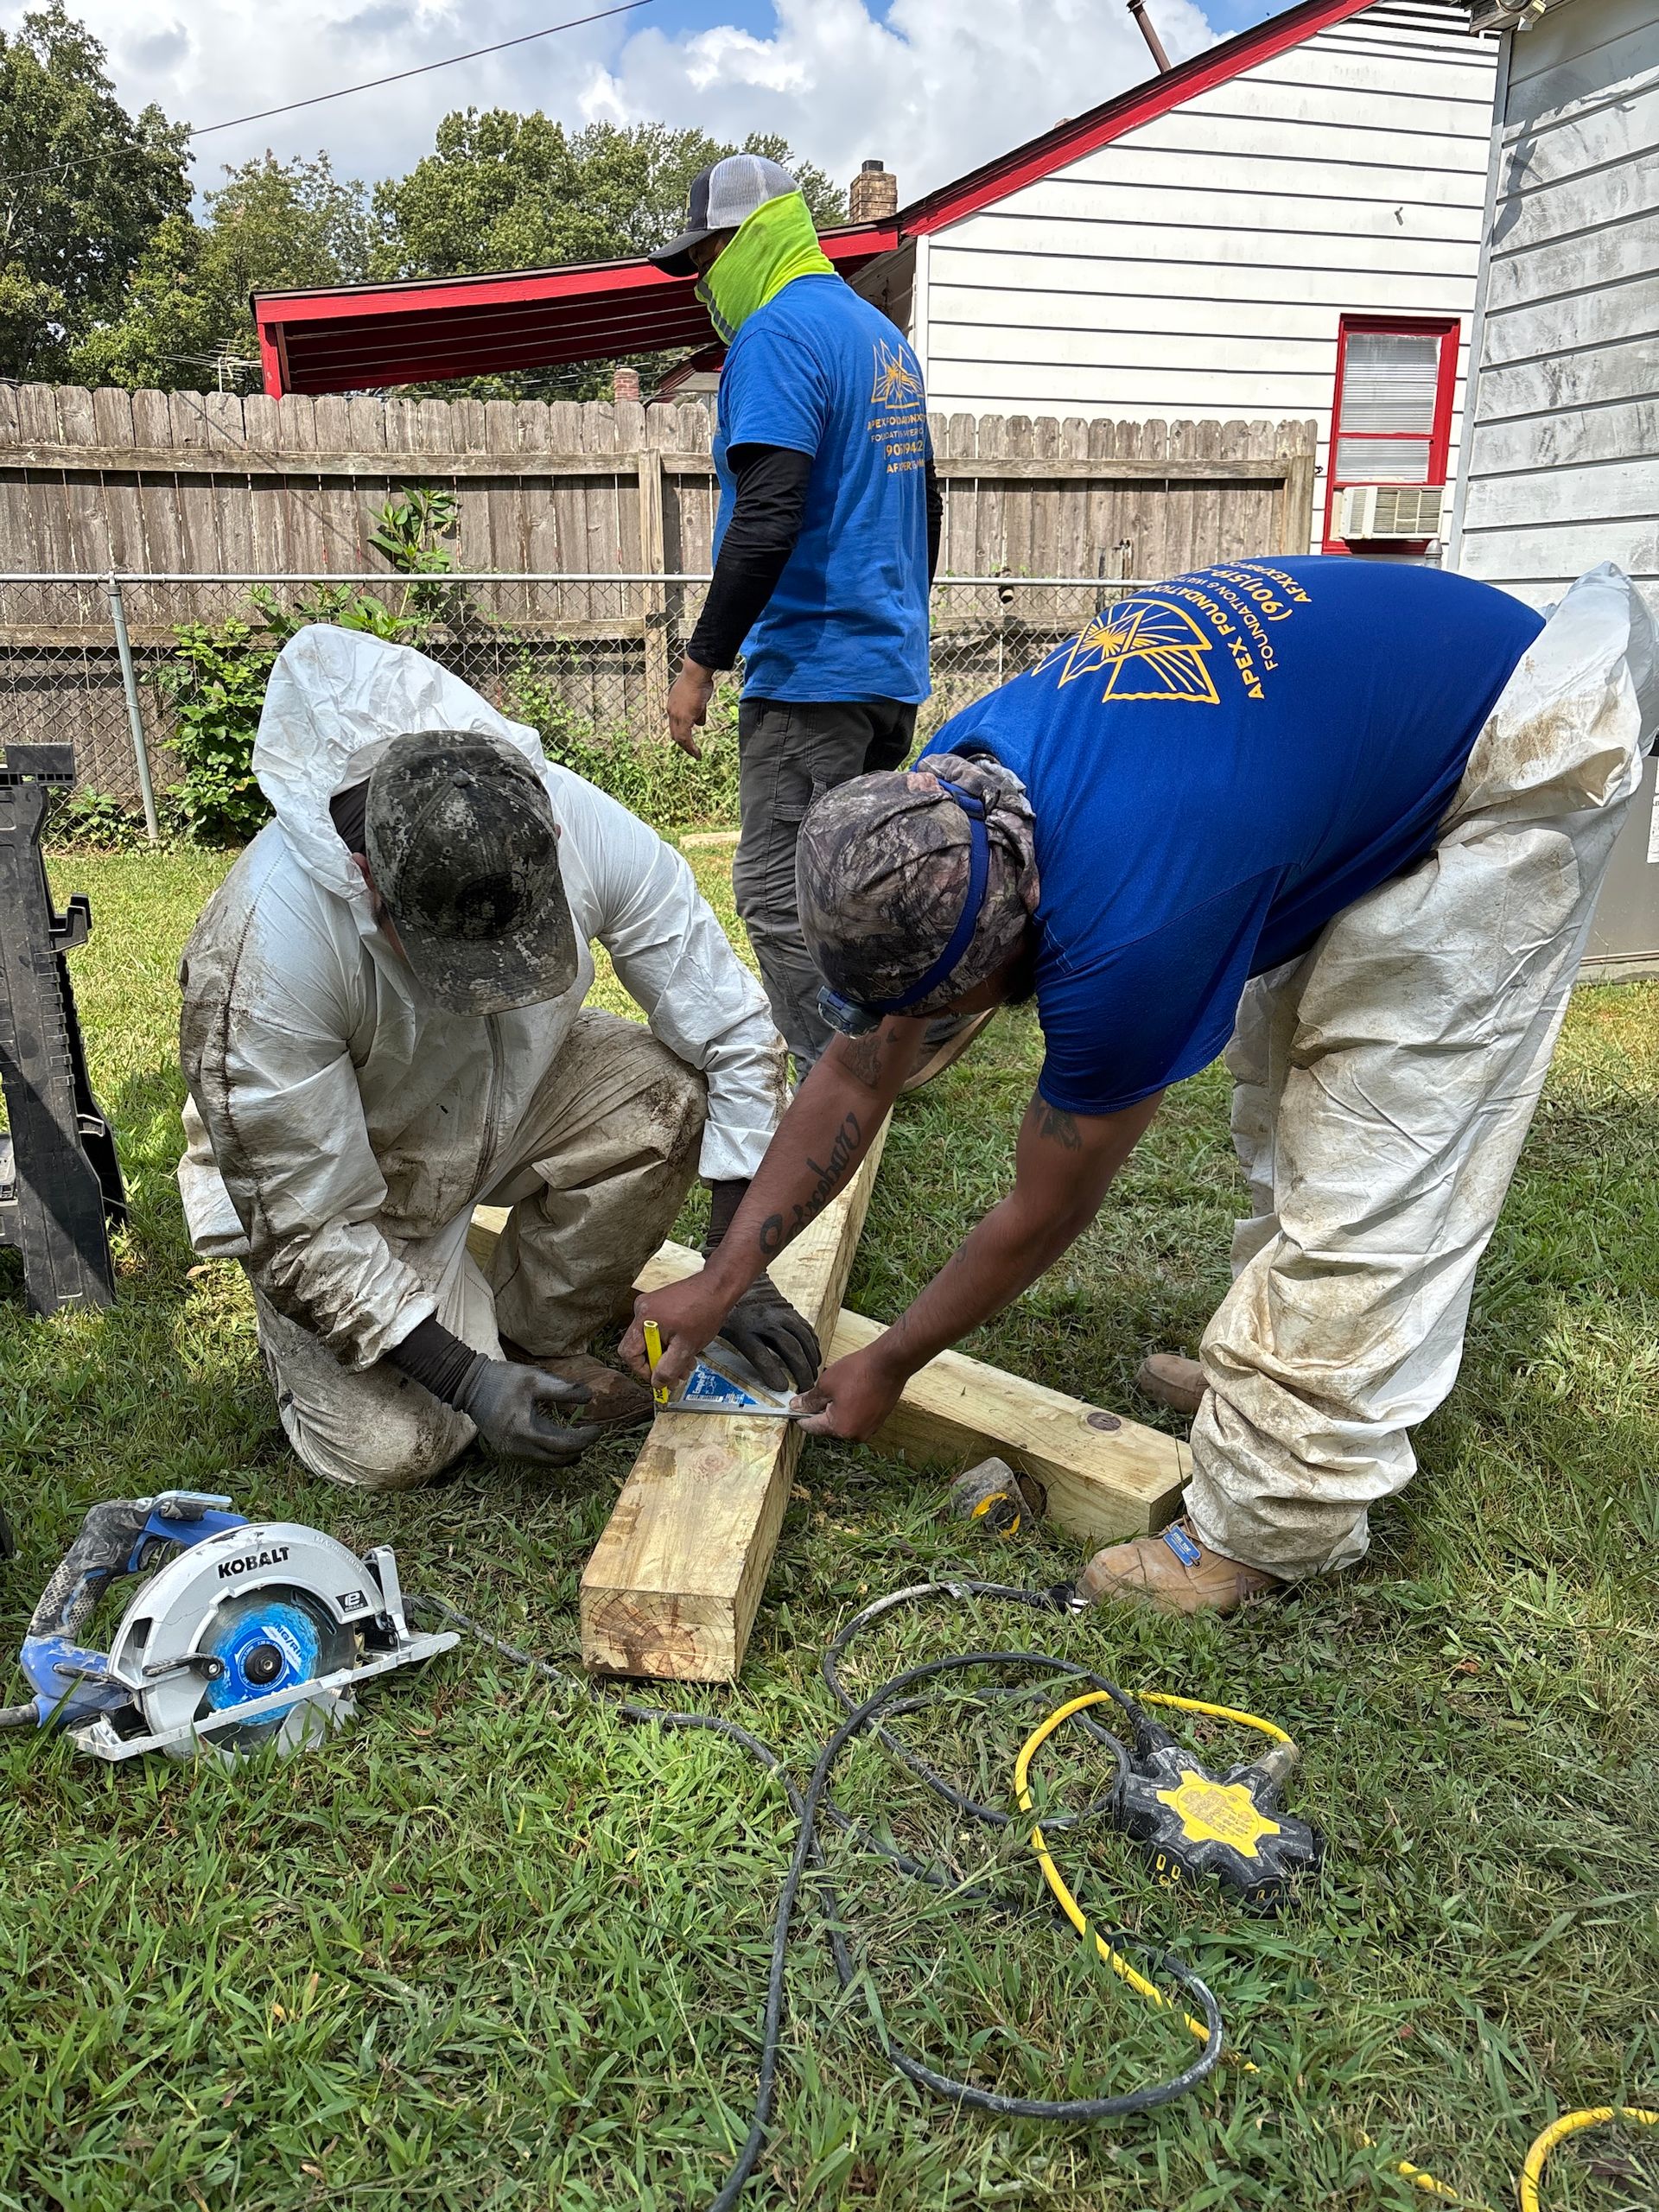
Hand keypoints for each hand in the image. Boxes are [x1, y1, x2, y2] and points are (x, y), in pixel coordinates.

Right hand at [454, 1359, 601, 1465]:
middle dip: (578, 1449)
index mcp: (524, 1430)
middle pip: (556, 1459)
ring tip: (582, 1442)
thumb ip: (563, 1389)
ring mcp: (510, 1451)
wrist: (470, 1385)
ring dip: (566, 1456)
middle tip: (592, 1435)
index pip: (563, 1445)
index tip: (597, 1429)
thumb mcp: (535, 1379)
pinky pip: (535, 1459)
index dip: (584, 1439)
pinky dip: (551, 1456)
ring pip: (546, 1463)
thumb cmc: (503, 1380)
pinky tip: (562, 1447)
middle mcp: (516, 1447)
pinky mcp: (507, 1450)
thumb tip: (589, 1397)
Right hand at [621, 1269, 738, 1394]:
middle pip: (639, 1347)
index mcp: (644, 1319)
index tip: (659, 1378)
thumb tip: (657, 1382)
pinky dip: (669, 1341)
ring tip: (686, 1363)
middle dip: (659, 1364)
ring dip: (667, 1354)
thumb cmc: (705, 1311)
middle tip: (676, 1374)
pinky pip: (657, 1329)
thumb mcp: (686, 1347)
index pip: (628, 1352)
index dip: (642, 1370)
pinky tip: (685, 1347)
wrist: (718, 1287)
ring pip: (651, 1339)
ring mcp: (650, 1305)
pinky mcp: (659, 1304)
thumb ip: (669, 1369)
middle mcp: (642, 1309)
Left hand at [667, 658, 715, 759]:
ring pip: (679, 738)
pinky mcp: (684, 719)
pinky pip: (686, 738)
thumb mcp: (698, 698)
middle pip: (675, 733)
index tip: (688, 741)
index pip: (675, 724)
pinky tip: (697, 754)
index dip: (681, 734)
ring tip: (695, 755)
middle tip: (691, 752)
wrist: (696, 673)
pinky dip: (691, 748)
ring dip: (687, 748)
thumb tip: (700, 723)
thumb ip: (698, 712)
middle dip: (683, 744)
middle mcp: (671, 711)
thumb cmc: (699, 680)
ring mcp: (676, 715)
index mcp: (673, 705)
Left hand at [719, 1278, 820, 1393]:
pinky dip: (812, 1343)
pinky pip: (804, 1328)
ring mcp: (779, 1315)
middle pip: (789, 1348)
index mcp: (743, 1329)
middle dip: (800, 1369)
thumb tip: (701, 1366)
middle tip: (804, 1387)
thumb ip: (712, 1348)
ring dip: (810, 1358)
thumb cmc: (725, 1308)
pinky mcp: (788, 1310)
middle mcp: (765, 1322)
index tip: (781, 1388)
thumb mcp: (715, 1328)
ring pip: (801, 1338)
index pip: (760, 1354)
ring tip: (814, 1374)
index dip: (772, 1372)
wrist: (735, 1278)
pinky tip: (815, 1355)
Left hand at [792, 1341, 907, 1441]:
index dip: (800, 1416)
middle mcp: (856, 1435)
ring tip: (835, 1390)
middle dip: (819, 1412)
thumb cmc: (859, 1372)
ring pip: (843, 1422)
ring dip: (835, 1410)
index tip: (794, 1408)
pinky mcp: (878, 1420)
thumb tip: (796, 1406)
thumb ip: (809, 1399)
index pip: (812, 1428)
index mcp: (841, 1429)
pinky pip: (857, 1418)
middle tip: (814, 1394)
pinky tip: (849, 1392)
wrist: (890, 1363)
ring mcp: (870, 1429)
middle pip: (828, 1427)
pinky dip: (850, 1409)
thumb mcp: (826, 1383)